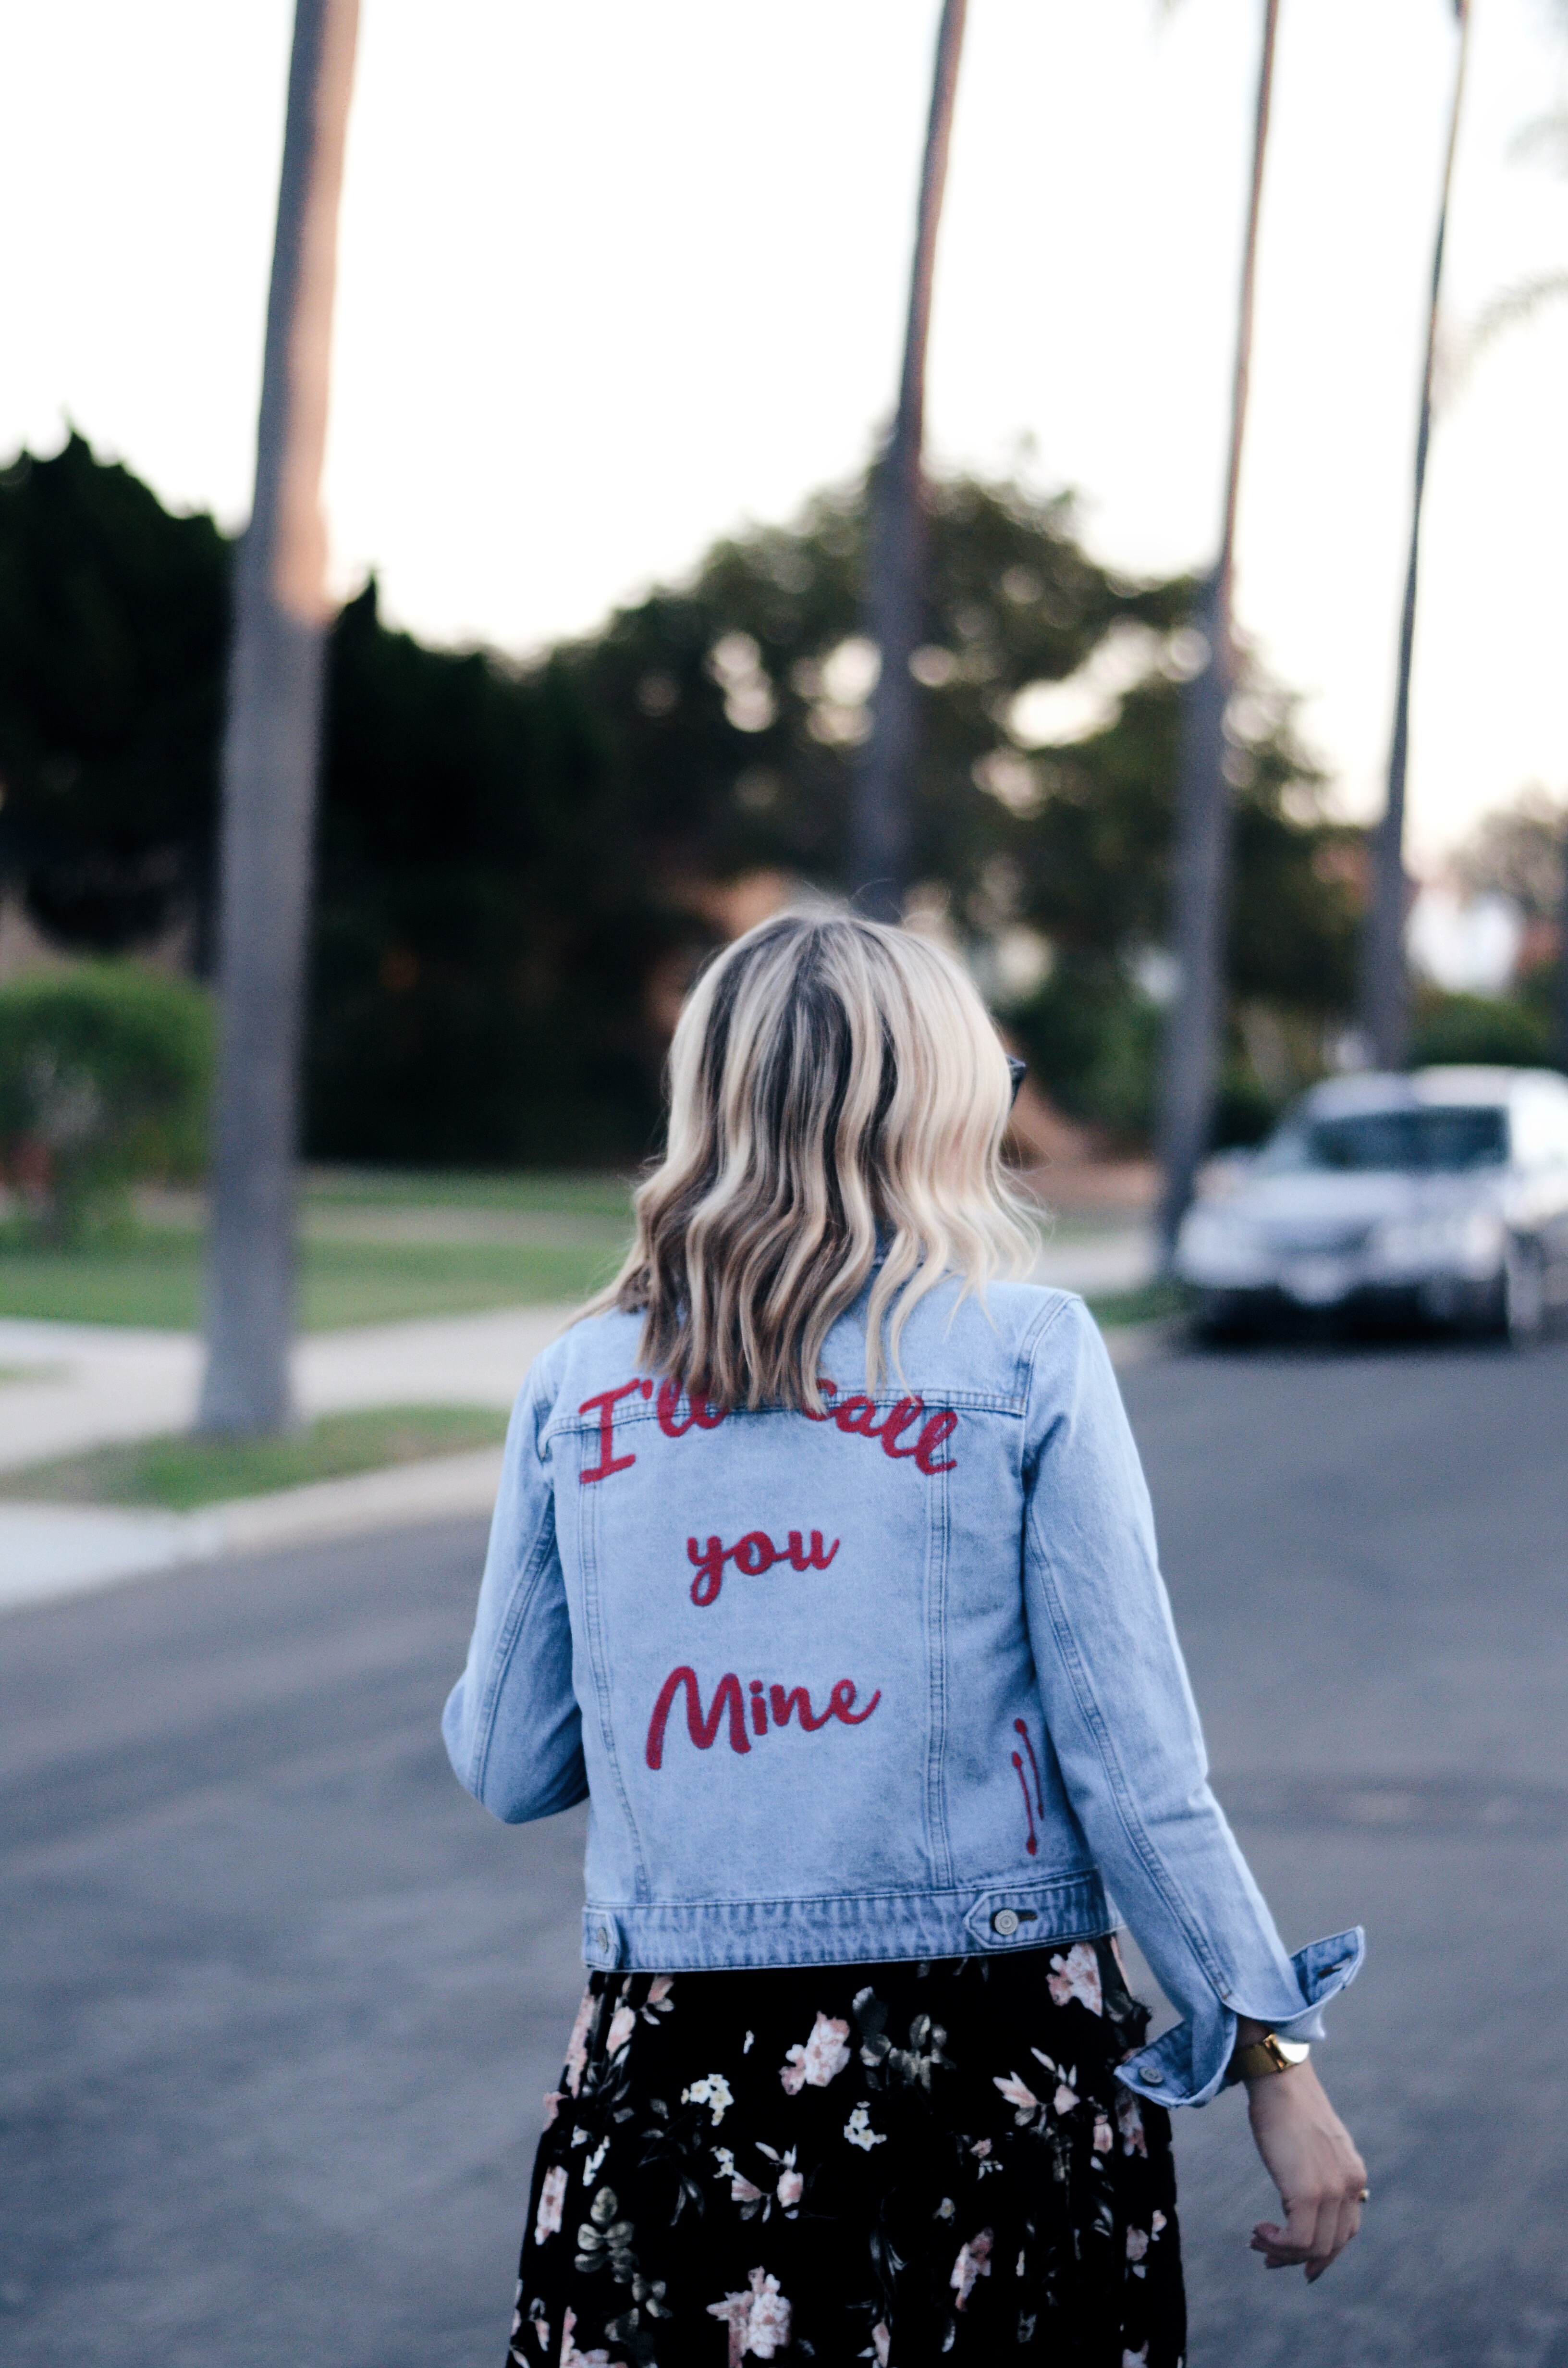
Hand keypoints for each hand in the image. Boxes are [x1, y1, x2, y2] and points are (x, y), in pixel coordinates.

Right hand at [1243, 2055, 1365, 2281]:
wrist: (1280, 2080)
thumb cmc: (1288, 2107)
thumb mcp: (1316, 2145)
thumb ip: (1321, 2172)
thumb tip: (1307, 2200)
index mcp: (1354, 2175)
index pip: (1347, 2231)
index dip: (1325, 2255)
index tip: (1302, 2266)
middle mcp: (1350, 2186)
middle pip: (1332, 2245)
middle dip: (1299, 2259)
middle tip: (1269, 2257)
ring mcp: (1332, 2190)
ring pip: (1314, 2248)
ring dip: (1283, 2253)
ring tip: (1258, 2240)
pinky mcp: (1308, 2192)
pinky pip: (1297, 2240)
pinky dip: (1277, 2243)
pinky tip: (1260, 2230)